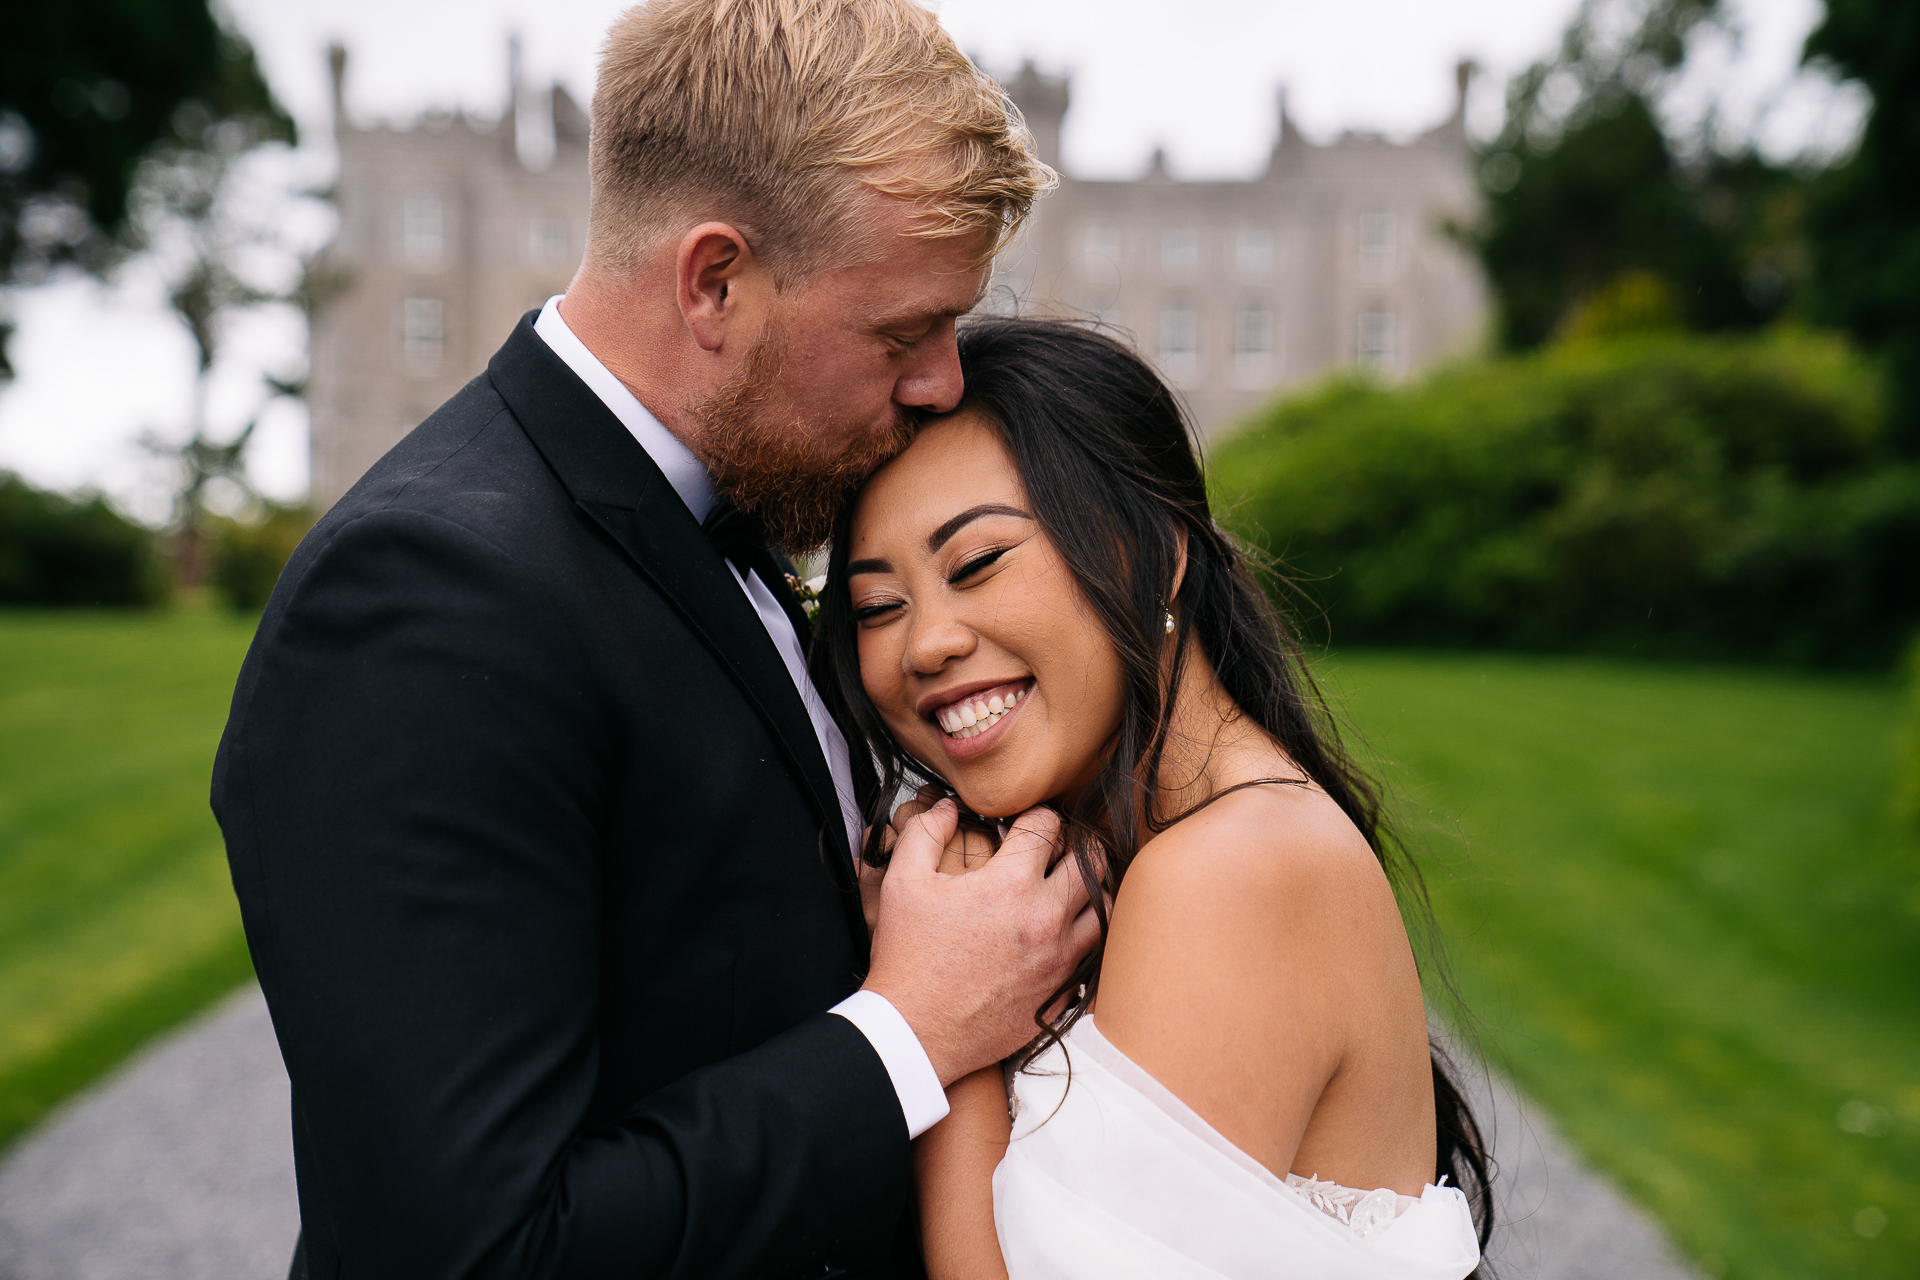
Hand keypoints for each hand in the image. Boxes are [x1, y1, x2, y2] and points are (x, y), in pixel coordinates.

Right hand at [862, 799, 1100, 1085]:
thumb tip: (948, 808)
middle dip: (1075, 842)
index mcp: (1011, 884)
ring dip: (1090, 888)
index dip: (1035, 814)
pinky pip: (1093, 954)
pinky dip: (1084, 934)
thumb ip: (926, 833)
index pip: (1048, 824)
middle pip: (1092, 859)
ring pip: (1105, 908)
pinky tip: (1062, 930)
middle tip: (1055, 846)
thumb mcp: (902, 884)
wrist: (914, 1033)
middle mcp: (1046, 918)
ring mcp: (1059, 959)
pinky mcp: (1061, 993)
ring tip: (1068, 884)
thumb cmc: (907, 958)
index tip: (1020, 824)